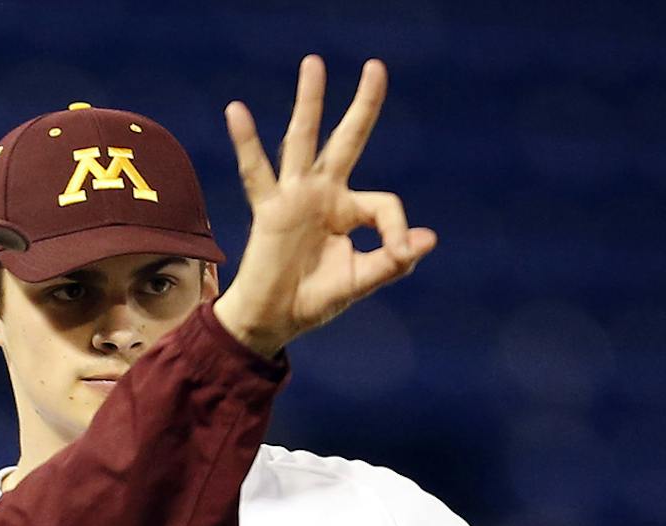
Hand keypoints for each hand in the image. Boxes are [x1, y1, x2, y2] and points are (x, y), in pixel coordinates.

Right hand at [212, 56, 436, 356]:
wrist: (272, 321)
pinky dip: (246, 142)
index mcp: (349, 211)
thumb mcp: (359, 281)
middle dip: (363, 105)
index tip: (399, 252)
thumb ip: (392, 262)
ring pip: (304, 141)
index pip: (383, 203)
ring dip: (310, 103)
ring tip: (315, 64)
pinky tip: (237, 111)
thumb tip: (428, 239)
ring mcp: (295, 198)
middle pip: (347, 140)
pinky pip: (256, 172)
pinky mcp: (269, 210)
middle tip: (376, 67)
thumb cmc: (313, 301)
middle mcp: (323, 195)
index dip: (397, 227)